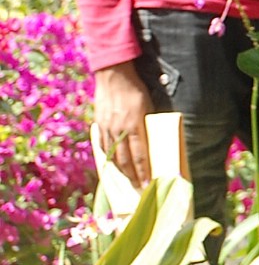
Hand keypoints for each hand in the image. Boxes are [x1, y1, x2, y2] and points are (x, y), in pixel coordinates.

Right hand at [94, 63, 152, 187]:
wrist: (113, 76)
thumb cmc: (135, 90)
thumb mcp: (148, 107)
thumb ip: (147, 125)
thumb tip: (152, 143)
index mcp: (134, 126)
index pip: (140, 156)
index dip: (143, 172)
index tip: (148, 185)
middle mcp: (119, 130)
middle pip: (125, 160)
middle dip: (133, 177)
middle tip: (138, 188)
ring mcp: (107, 128)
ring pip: (113, 155)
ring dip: (120, 170)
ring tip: (126, 180)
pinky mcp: (99, 124)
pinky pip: (102, 145)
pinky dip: (108, 156)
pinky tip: (112, 162)